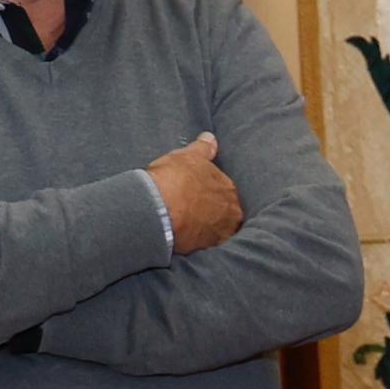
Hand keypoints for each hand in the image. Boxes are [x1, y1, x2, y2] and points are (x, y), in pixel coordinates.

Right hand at [146, 133, 241, 255]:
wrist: (157, 209)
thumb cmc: (173, 179)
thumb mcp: (188, 156)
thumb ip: (203, 149)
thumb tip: (211, 138)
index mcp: (230, 190)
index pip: (226, 193)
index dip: (212, 194)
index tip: (200, 196)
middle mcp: (232, 213)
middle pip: (226, 214)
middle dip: (214, 213)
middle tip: (195, 213)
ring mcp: (222, 233)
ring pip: (219, 231)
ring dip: (209, 229)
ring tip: (192, 228)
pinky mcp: (208, 250)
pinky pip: (207, 247)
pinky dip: (199, 243)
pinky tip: (189, 241)